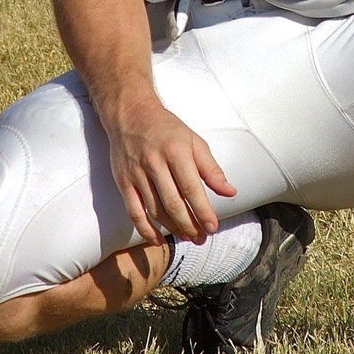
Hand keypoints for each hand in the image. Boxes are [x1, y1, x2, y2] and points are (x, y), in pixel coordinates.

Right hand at [105, 94, 236, 244]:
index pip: (191, 188)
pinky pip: (134, 212)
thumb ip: (211, 169)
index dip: (203, 210)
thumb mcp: (194, 141)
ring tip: (186, 237)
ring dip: (172, 228)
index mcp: (176, 151)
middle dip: (189, 225)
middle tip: (201, 237)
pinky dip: (145, 229)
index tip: (213, 226)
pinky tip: (158, 239)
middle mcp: (155, 163)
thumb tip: (230, 192)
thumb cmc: (166, 129)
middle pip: (173, 203)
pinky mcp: (123, 182)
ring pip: (155, 210)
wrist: (131, 114)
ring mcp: (137, 174)